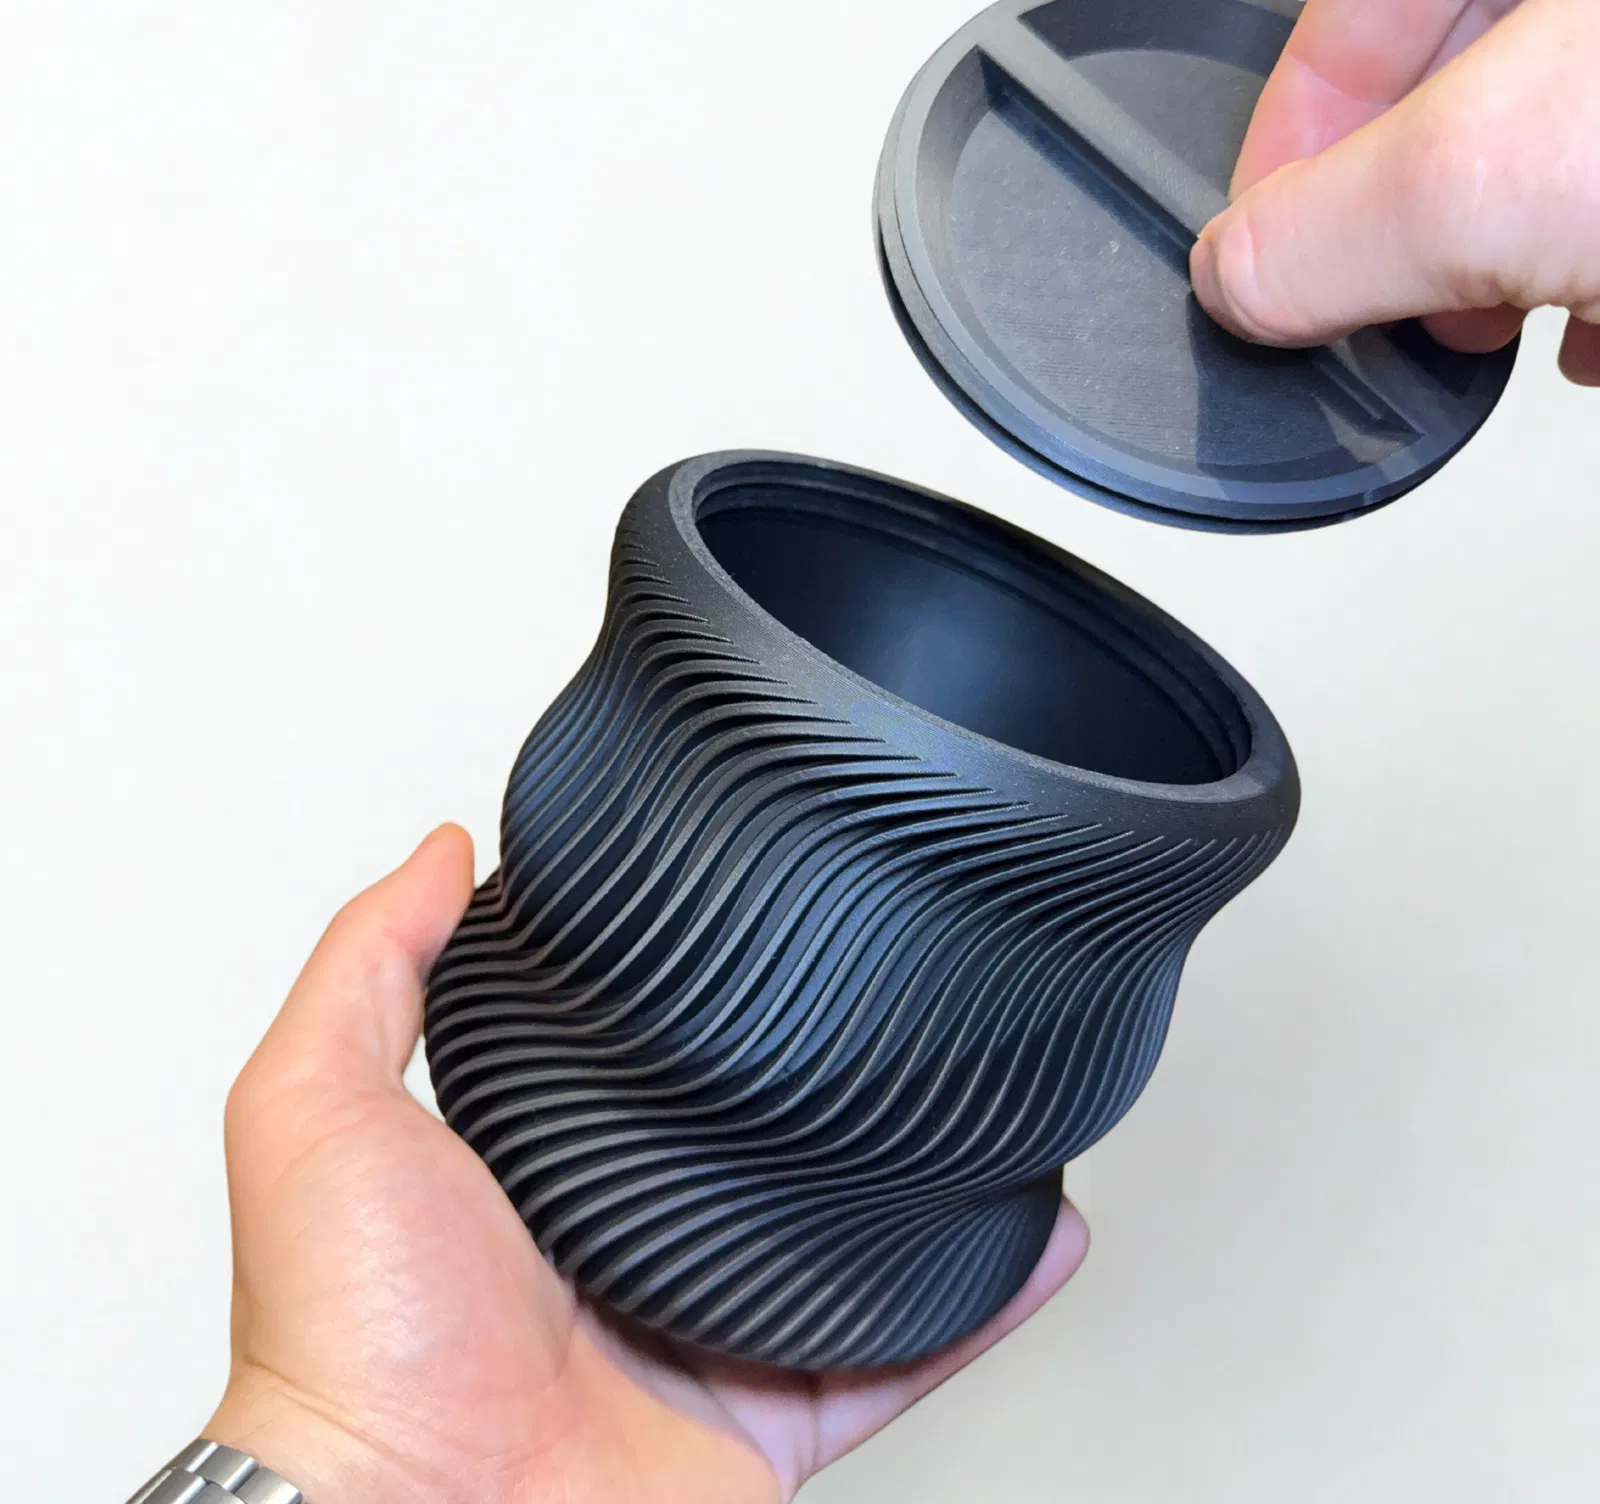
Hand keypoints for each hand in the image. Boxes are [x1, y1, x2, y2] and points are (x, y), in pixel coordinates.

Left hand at [206, 827, 1089, 1503]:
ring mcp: (699, 1338)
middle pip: (738, 1156)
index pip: (618, 1067)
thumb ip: (370, 967)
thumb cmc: (348, 1342)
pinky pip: (901, 1349)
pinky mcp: (768, 1416)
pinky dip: (979, 1298)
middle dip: (804, 1088)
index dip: (670, 1003)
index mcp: (527, 1179)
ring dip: (910, 1181)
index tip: (727, 935)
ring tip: (969, 1095)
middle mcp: (618, 1258)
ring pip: (835, 1248)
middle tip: (874, 1001)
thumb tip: (436, 854)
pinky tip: (1030, 1230)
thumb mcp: (315, 1107)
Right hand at [1190, 0, 1599, 384]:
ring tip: (1509, 318)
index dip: (1310, 94)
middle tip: (1406, 285)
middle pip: (1475, 36)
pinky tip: (1597, 314)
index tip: (1280, 225)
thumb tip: (1236, 276)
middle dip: (1423, 194)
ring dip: (1516, 237)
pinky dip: (1598, 240)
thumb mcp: (1496, 174)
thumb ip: (1328, 231)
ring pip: (1563, 108)